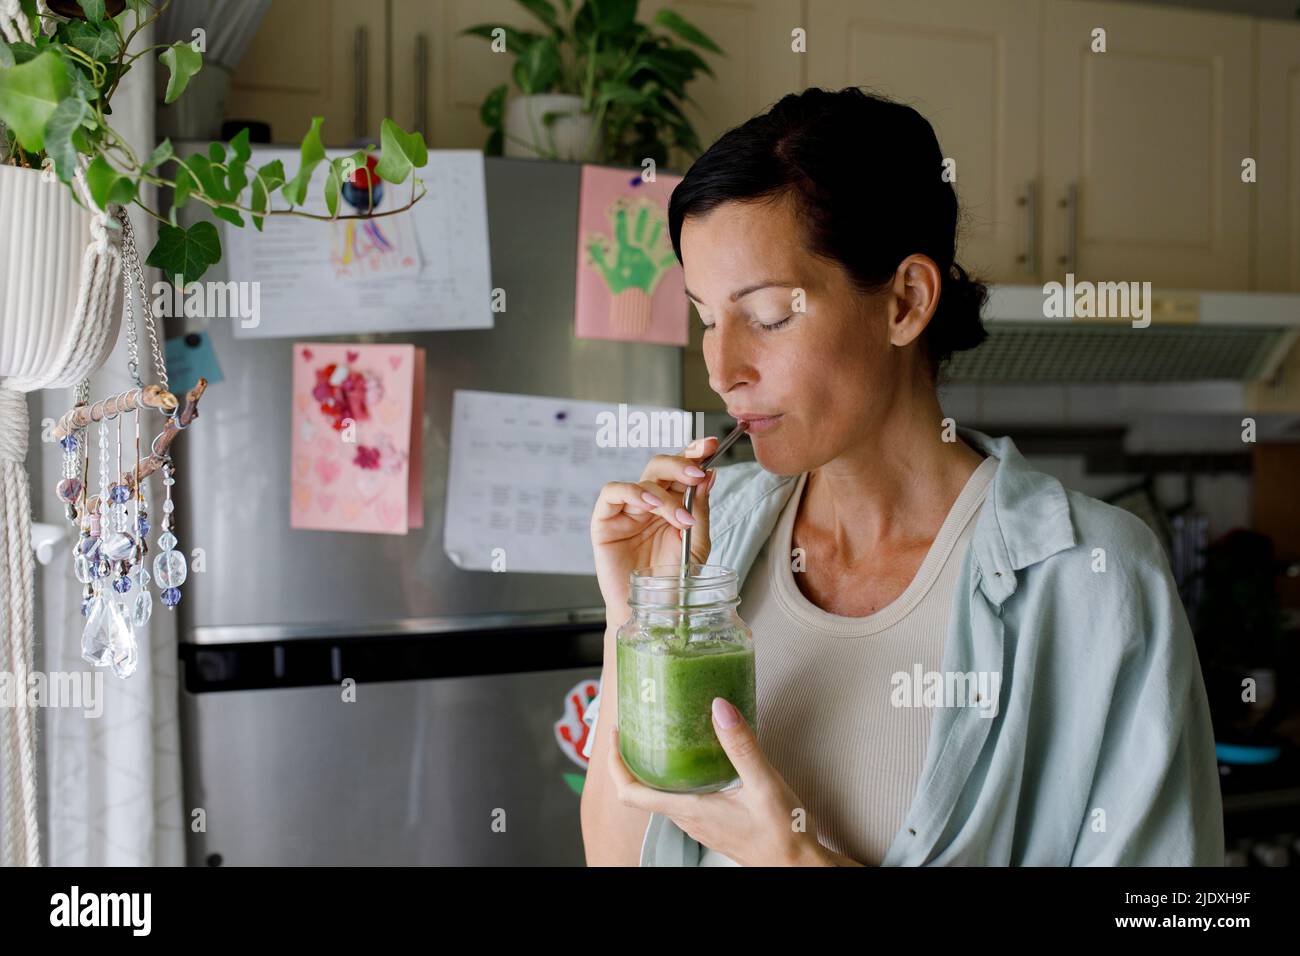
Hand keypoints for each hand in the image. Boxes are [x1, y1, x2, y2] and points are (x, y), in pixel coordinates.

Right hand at [590, 435, 719, 613]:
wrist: (651, 612)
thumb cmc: (673, 582)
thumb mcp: (696, 543)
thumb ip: (700, 508)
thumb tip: (710, 474)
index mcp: (673, 504)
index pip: (681, 470)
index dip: (694, 453)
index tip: (711, 445)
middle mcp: (650, 503)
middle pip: (661, 467)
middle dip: (681, 464)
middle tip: (697, 473)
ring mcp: (627, 510)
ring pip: (642, 479)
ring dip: (663, 493)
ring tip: (679, 518)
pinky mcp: (604, 521)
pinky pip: (612, 492)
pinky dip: (632, 492)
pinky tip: (648, 505)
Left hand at [609, 697, 832, 866]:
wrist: (797, 866)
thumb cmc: (782, 834)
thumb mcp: (764, 784)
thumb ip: (741, 746)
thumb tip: (720, 709)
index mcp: (690, 809)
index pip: (631, 792)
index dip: (614, 763)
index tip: (615, 735)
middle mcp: (687, 818)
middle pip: (640, 791)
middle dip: (630, 758)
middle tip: (634, 726)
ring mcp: (697, 823)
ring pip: (660, 795)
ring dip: (651, 768)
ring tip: (658, 736)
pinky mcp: (710, 823)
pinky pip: (679, 799)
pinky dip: (673, 777)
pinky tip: (692, 760)